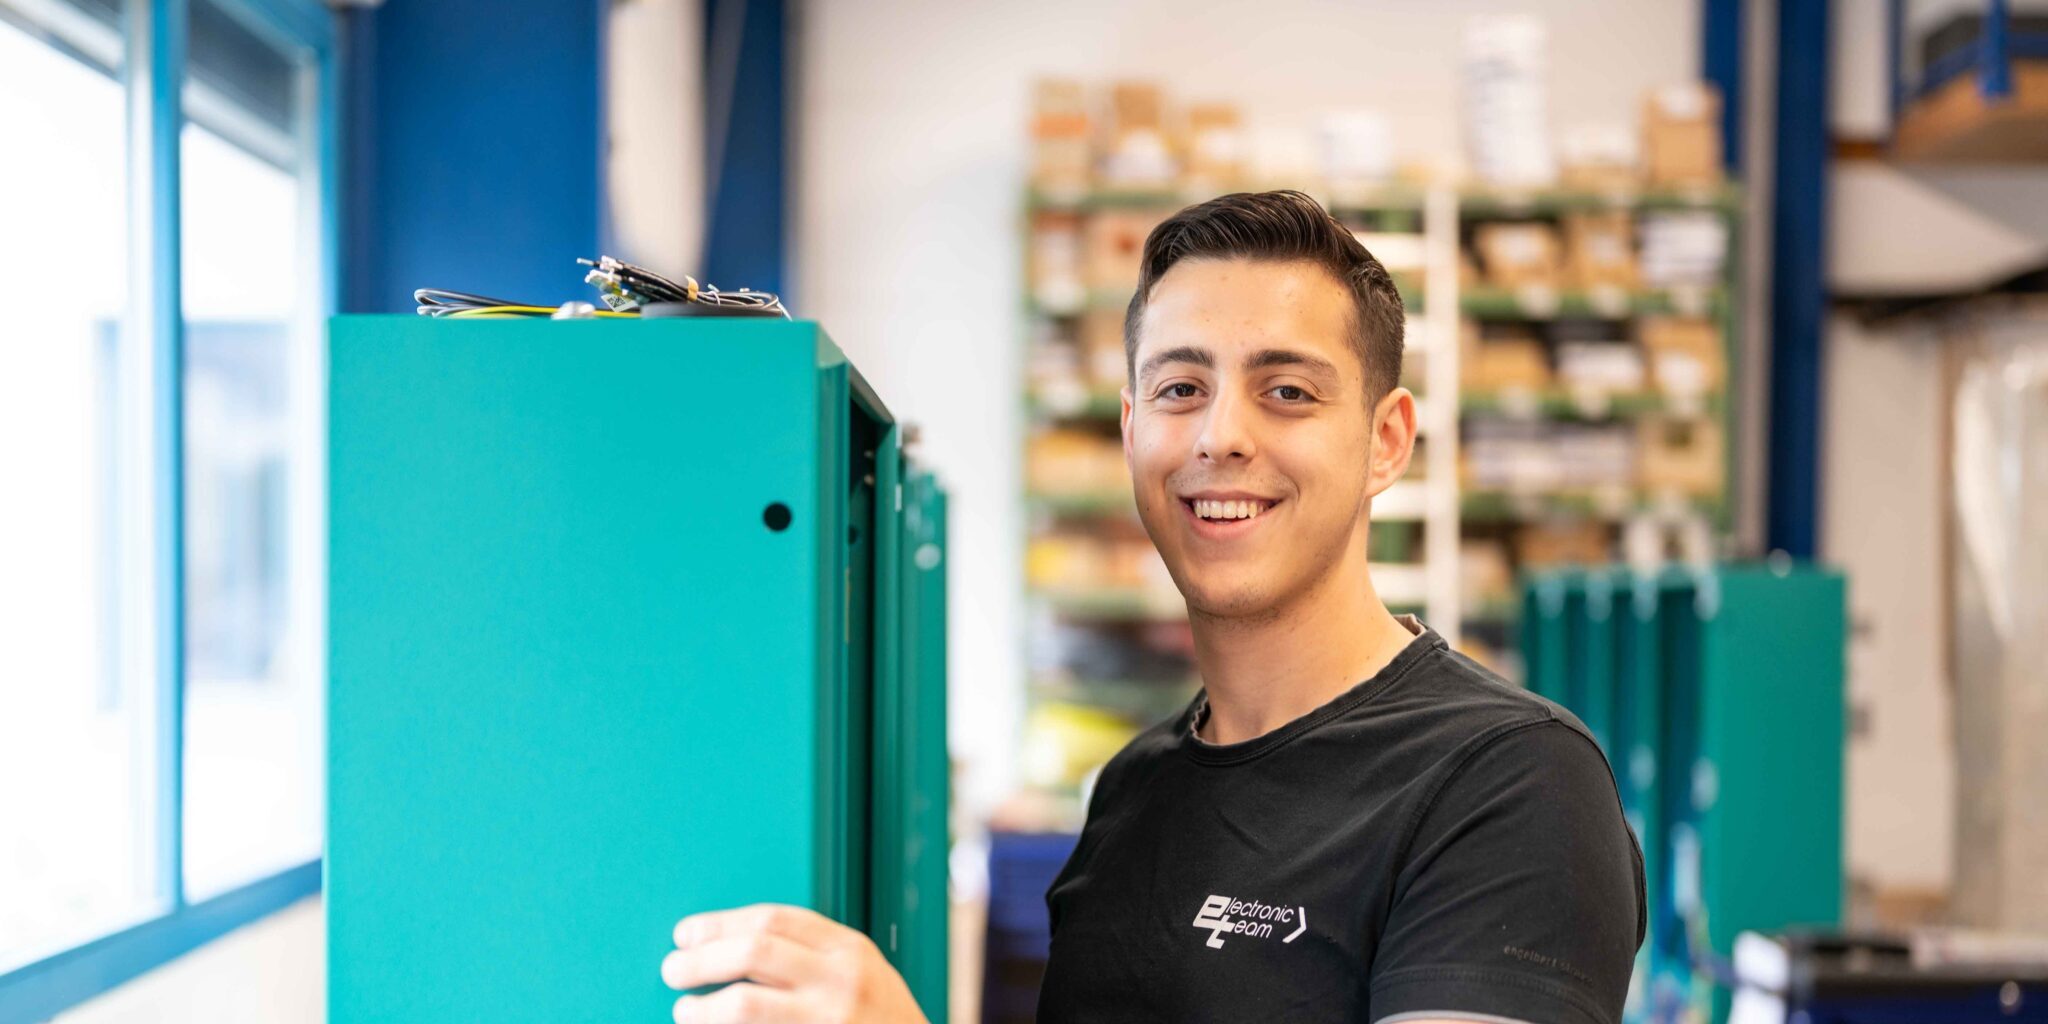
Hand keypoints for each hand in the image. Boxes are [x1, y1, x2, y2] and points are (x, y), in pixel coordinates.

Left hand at [661, 903, 929, 1023]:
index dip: (721, 924)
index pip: (772, 921)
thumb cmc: (881, 1019)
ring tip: (684, 1009)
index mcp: (848, 949)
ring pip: (745, 1005)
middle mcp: (840, 981)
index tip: (686, 933)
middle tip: (673, 968)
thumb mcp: (860, 971)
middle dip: (703, 959)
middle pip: (754, 954)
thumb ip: (812, 954)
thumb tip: (733, 946)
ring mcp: (829, 1020)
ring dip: (703, 1007)